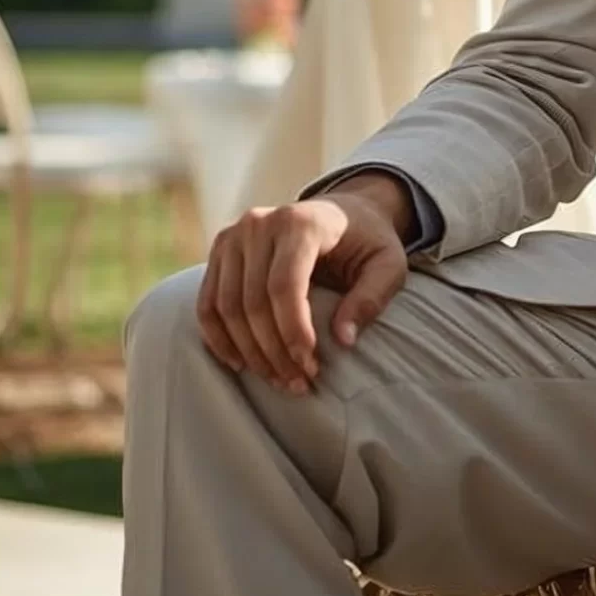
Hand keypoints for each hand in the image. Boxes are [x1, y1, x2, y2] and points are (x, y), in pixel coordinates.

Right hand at [195, 183, 410, 393]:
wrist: (343, 212)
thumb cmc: (368, 242)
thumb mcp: (388, 264)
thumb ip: (370, 298)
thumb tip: (343, 341)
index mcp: (302, 222)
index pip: (284, 285)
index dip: (292, 331)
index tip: (310, 366)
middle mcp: (260, 224)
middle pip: (253, 300)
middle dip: (273, 350)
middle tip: (297, 383)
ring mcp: (234, 235)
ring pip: (226, 307)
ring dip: (248, 352)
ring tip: (277, 379)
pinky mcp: (220, 250)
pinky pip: (208, 302)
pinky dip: (219, 337)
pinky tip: (241, 363)